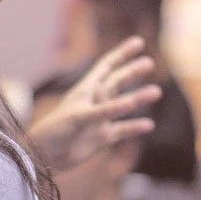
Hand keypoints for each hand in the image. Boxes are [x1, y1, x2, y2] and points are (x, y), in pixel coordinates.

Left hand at [29, 37, 161, 171]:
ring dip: (139, 98)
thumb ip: (104, 109)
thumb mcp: (78, 117)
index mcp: (85, 90)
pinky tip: (149, 125)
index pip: (106, 66)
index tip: (139, 42)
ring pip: (124, 106)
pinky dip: (135, 127)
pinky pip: (123, 130)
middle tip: (150, 63)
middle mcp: (95, 102)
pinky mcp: (103, 138)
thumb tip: (130, 103)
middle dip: (133, 72)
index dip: (122, 53)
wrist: (44, 157)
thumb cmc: (55, 131)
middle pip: (117, 82)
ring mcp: (100, 120)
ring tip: (156, 92)